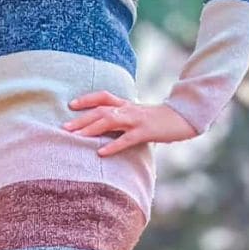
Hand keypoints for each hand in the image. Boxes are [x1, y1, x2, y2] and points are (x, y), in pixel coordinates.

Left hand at [64, 94, 196, 154]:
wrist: (184, 119)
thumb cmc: (160, 120)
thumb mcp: (139, 116)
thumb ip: (124, 119)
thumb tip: (108, 127)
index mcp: (127, 104)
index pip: (104, 96)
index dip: (87, 99)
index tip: (71, 104)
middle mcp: (129, 109)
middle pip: (101, 110)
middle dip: (81, 118)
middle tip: (64, 128)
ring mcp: (137, 120)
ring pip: (110, 121)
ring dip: (91, 129)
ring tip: (76, 137)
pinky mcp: (146, 132)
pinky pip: (126, 139)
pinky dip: (113, 146)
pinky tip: (101, 153)